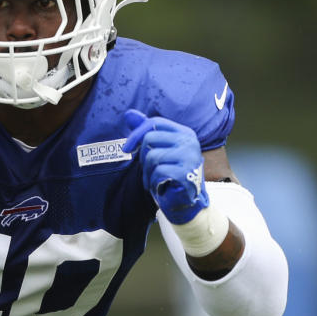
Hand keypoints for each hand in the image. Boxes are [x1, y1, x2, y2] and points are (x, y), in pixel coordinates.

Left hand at [122, 109, 208, 223]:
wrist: (185, 202)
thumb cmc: (170, 174)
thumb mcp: (158, 149)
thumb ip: (146, 131)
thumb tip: (129, 114)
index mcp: (184, 132)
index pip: (154, 123)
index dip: (136, 134)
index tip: (126, 148)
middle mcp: (189, 141)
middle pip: (150, 139)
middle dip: (142, 157)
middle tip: (149, 169)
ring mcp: (189, 157)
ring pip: (152, 156)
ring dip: (147, 172)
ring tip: (155, 178)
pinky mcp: (186, 173)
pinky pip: (158, 172)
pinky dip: (153, 181)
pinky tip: (161, 185)